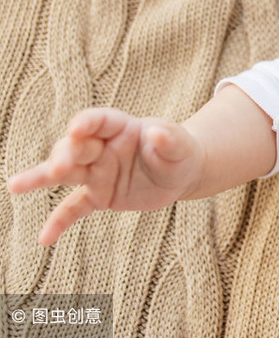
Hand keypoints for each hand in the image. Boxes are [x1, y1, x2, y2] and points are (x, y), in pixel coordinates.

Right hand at [7, 108, 203, 245]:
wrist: (181, 174)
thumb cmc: (179, 151)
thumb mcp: (181, 145)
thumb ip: (170, 139)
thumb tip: (156, 133)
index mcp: (121, 127)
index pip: (99, 121)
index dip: (87, 123)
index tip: (77, 129)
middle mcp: (102, 148)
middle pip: (76, 148)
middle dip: (65, 155)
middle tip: (58, 169)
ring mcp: (97, 172)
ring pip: (65, 174)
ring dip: (41, 179)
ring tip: (15, 185)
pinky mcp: (98, 196)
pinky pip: (74, 208)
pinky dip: (60, 222)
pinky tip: (45, 238)